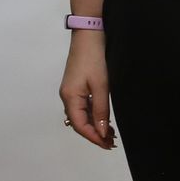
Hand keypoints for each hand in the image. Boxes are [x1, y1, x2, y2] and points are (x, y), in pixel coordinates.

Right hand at [58, 32, 114, 149]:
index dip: (93, 137)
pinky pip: (83, 106)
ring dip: (94, 125)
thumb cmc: (94, 59)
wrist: (89, 34)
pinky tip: (104, 118)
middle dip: (94, 134)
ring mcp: (70, 91)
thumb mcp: (101, 86)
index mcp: (70, 97)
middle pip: (78, 122)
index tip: (108, 145)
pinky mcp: (75, 86)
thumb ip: (101, 111)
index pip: (79, 126)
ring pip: (81, 115)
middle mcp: (67, 96)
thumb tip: (102, 132)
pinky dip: (93, 115)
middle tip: (112, 142)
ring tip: (111, 133)